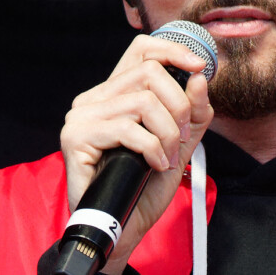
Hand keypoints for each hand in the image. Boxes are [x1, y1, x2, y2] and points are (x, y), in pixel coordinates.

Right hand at [60, 33, 213, 273]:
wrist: (123, 227)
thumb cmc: (148, 182)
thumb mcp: (181, 141)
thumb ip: (193, 111)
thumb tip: (200, 77)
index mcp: (117, 92)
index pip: (142, 49)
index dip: (173, 50)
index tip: (199, 67)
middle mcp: (96, 96)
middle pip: (150, 72)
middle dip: (178, 105)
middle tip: (182, 136)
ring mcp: (82, 115)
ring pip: (143, 101)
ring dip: (168, 133)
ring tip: (168, 156)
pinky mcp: (75, 137)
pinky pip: (127, 128)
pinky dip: (152, 147)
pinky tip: (155, 165)